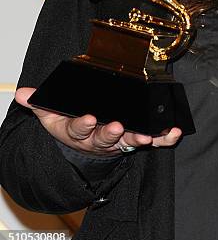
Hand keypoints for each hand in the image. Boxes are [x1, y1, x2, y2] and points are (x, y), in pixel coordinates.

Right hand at [16, 87, 181, 156]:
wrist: (83, 147)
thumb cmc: (70, 125)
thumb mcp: (51, 116)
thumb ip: (39, 103)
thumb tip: (22, 93)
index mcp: (77, 132)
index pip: (78, 130)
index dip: (83, 125)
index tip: (89, 118)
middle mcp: (98, 139)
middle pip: (104, 138)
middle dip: (111, 133)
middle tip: (117, 127)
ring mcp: (118, 141)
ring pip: (128, 142)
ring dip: (137, 138)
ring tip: (145, 136)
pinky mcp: (134, 141)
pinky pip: (153, 142)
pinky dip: (164, 138)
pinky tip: (174, 132)